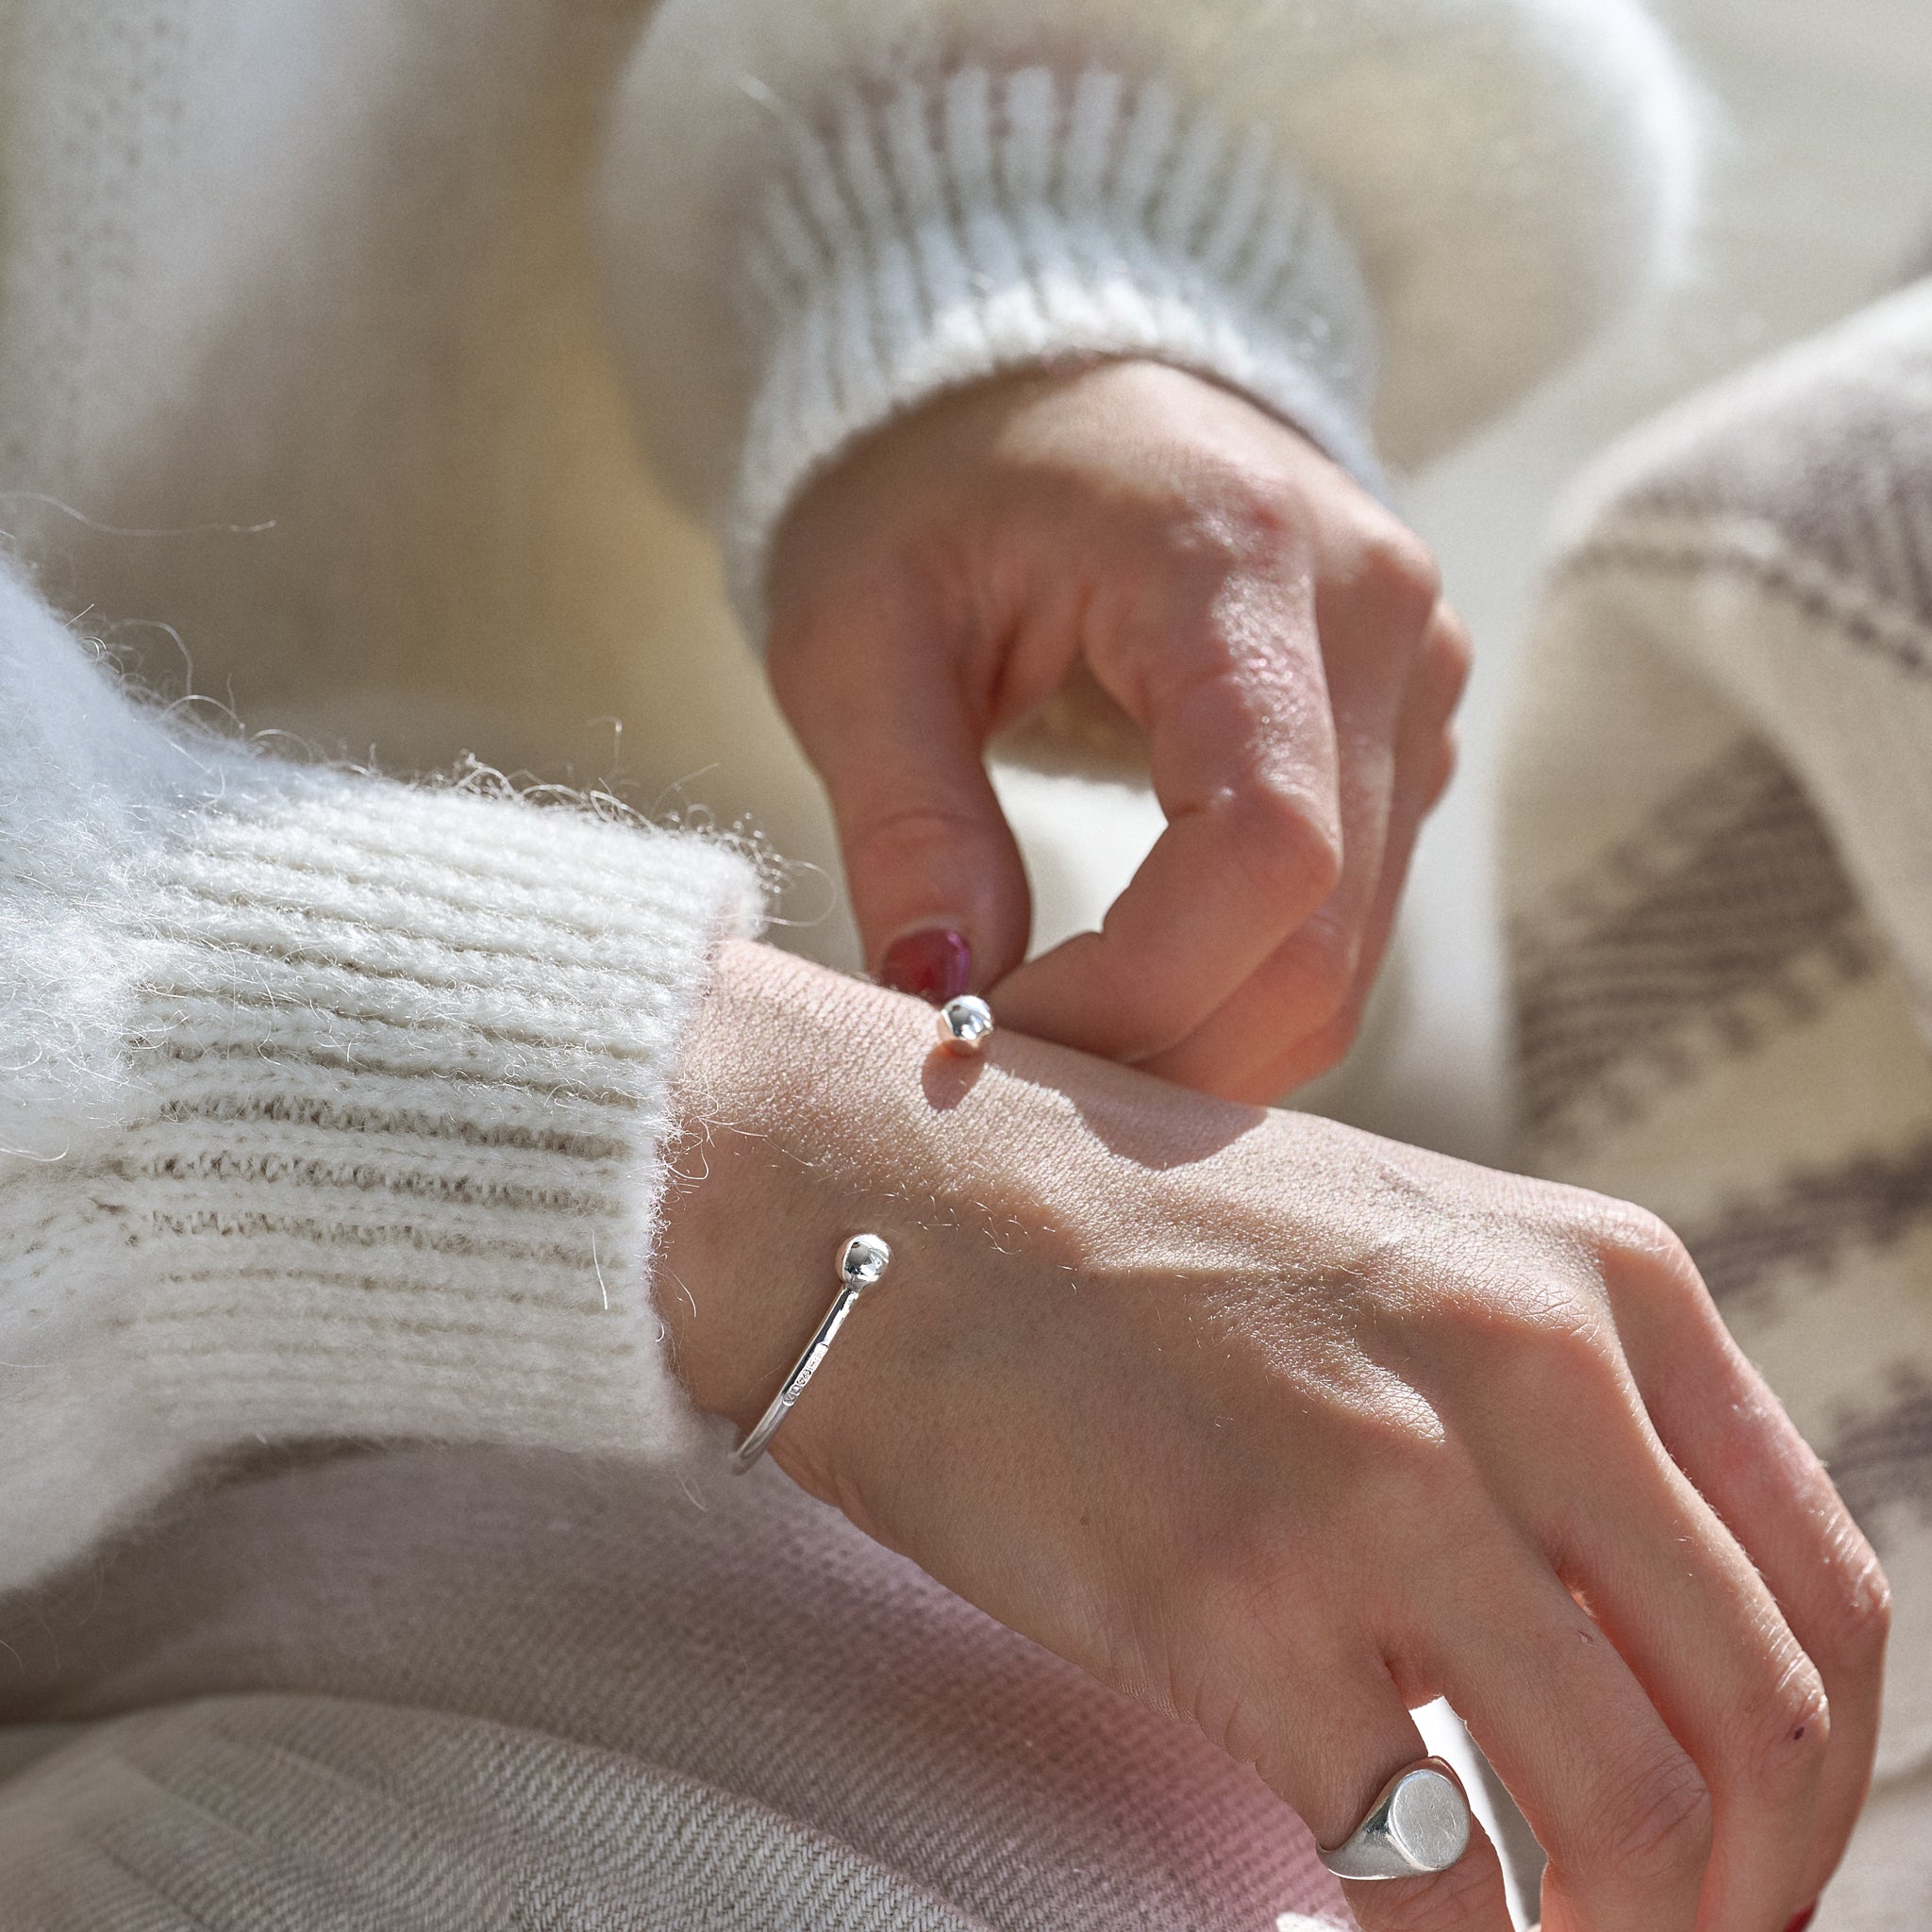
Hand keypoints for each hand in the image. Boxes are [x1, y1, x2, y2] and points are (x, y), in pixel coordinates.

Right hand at [661, 942, 1887, 1931]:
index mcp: (1601, 1280)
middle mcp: (1532, 1364)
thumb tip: (1637, 1663)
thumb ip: (1548, 1423)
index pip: (1823, 1591)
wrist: (892, 1193)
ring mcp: (1389, 1480)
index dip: (1815, 1787)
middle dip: (1737, 1894)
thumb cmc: (1129, 1238)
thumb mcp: (1401, 1265)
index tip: (1743, 1867)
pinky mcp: (1242, 1601)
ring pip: (1629, 1823)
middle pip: (1763, 1724)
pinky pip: (1423, 1874)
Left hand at [765, 359, 1470, 1102]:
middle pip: (1323, 940)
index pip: (1265, 850)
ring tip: (1047, 1035)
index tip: (984, 1033)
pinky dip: (1233, 995)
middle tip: (1002, 1078)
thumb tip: (941, 1003)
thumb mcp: (859, 630)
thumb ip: (905, 819)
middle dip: (1158, 1056)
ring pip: (1346, 961)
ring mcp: (1417, 682)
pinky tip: (1123, 986)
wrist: (1047, 377)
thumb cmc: (933, 481)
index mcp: (1240, 560)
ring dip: (1194, 1044)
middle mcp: (1377, 622)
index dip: (1135, 992)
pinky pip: (1346, 927)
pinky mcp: (1402, 737)